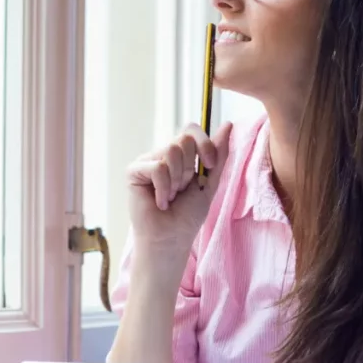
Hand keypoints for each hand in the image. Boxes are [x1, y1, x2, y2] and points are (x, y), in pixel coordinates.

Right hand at [127, 122, 232, 254]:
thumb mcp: (210, 182)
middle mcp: (163, 154)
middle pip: (183, 140)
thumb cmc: (188, 215)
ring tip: (171, 196)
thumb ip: (219, 155)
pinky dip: (164, 188)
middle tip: (182, 190)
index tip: (209, 165)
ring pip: (171, 151)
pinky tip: (160, 202)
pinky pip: (157, 167)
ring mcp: (147, 161)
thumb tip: (228, 124)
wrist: (172, 238)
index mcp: (181, 155)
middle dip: (190, 169)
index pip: (191, 130)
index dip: (204, 144)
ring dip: (177, 180)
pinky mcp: (134, 171)